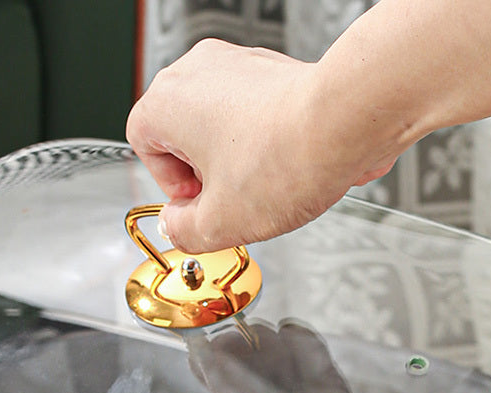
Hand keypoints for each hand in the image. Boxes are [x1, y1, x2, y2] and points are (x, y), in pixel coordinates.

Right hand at [126, 39, 397, 252]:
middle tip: (227, 199)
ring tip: (261, 185)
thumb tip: (178, 227)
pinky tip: (283, 166)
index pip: (143, 145)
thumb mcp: (218, 223)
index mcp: (168, 101)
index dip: (169, 185)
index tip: (196, 204)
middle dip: (201, 173)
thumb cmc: (285, 158)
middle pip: (180, 132)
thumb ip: (182, 231)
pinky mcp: (273, 69)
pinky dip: (261, 142)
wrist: (347, 123)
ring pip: (218, 123)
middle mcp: (198, 70)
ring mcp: (238, 63)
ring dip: (232, 160)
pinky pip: (252, 113)